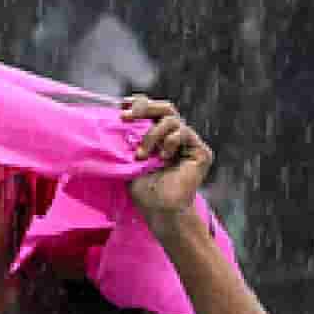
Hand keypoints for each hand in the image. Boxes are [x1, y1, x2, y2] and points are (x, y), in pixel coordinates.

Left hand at [122, 95, 213, 234]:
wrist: (159, 210)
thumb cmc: (143, 189)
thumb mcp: (129, 160)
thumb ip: (127, 139)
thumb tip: (112, 120)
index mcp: (159, 137)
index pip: (152, 112)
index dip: (139, 104)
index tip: (122, 104)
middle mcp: (175, 137)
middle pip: (164, 109)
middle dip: (143, 108)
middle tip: (125, 117)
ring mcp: (189, 143)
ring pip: (171, 119)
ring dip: (152, 135)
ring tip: (142, 155)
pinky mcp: (200, 151)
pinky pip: (184, 132)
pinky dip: (169, 141)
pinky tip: (163, 157)